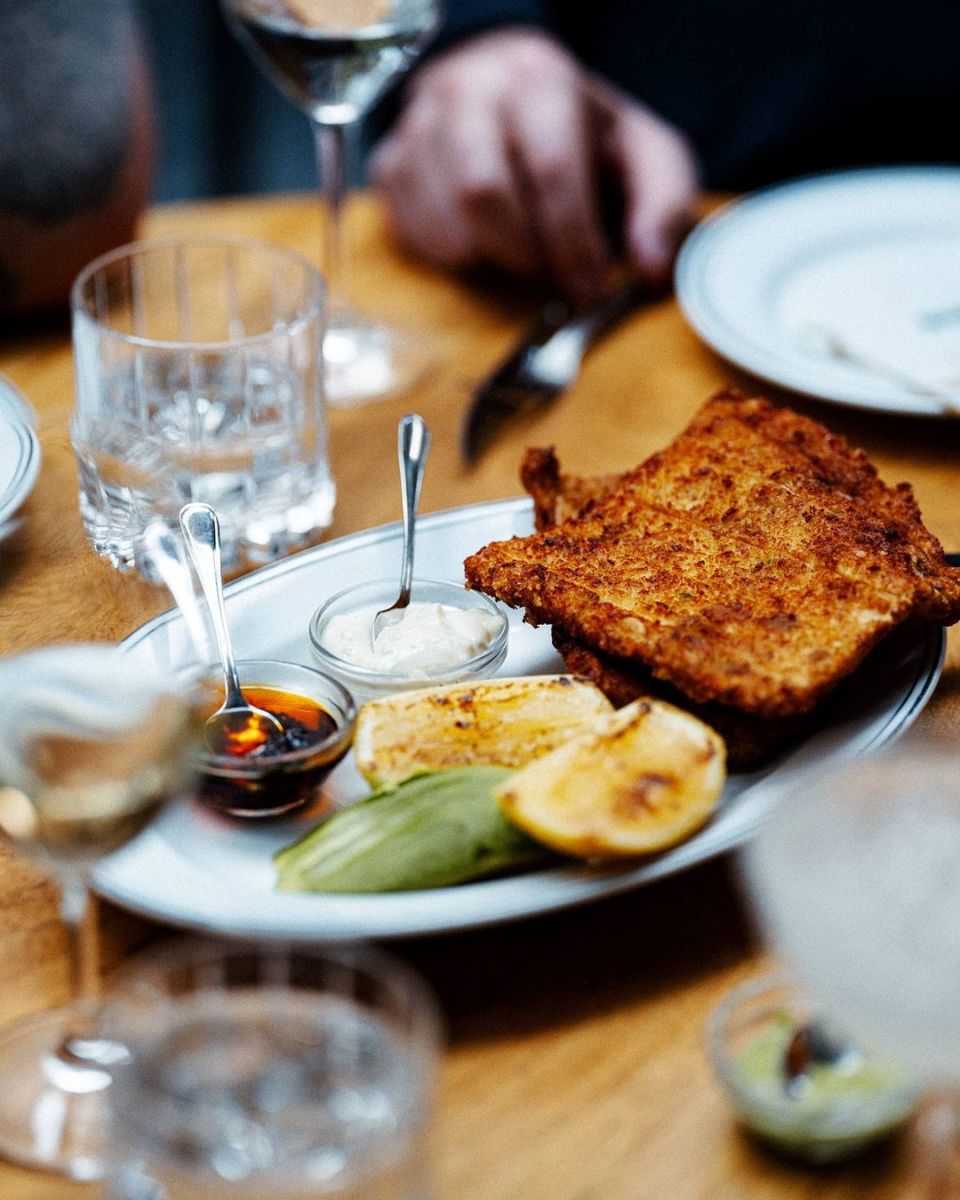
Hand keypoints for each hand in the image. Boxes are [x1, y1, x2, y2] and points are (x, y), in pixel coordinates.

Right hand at [372, 29, 698, 301]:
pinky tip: (480, 245)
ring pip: (442, 221)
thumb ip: (664, 204)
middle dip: (523, 254)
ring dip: (486, 260)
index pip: (550, 169)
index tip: (588, 288)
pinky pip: (408, 230)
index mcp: (539, 78)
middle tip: (550, 278)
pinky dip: (449, 257)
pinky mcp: (390, 160)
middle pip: (482, 194)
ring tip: (517, 256)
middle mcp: (469, 89)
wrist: (512, 93)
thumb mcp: (643, 153)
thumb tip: (652, 267)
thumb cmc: (581, 133)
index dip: (572, 242)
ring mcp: (420, 124)